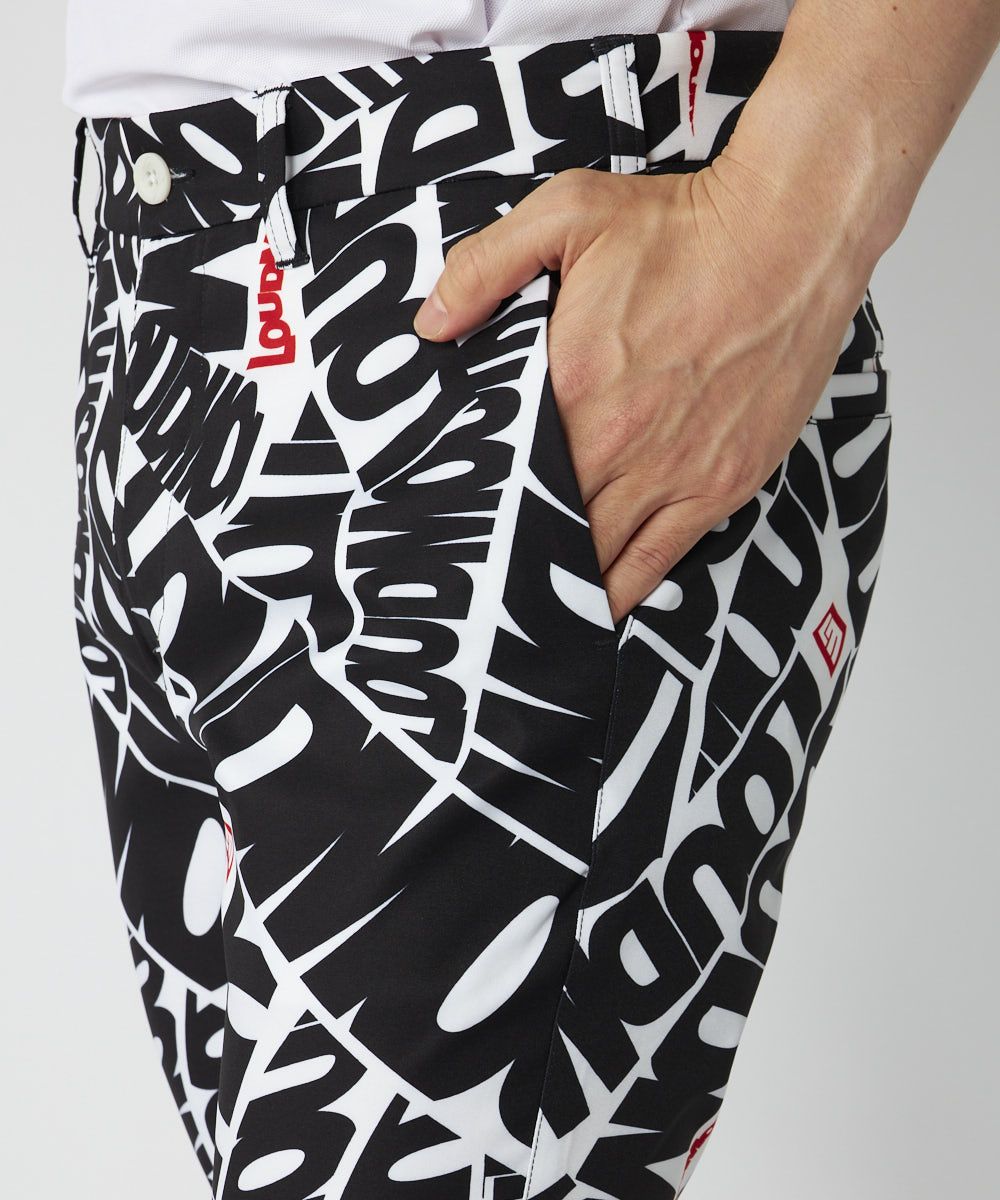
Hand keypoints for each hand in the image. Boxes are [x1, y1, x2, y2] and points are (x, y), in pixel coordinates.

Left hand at [412, 153, 877, 624]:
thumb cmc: (684, 227)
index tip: (450, 528)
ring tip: (519, 615)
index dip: (477, 507)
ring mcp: (676, 471)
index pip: (508, 471)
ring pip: (600, 554)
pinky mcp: (721, 484)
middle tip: (474, 586)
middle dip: (511, 553)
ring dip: (560, 583)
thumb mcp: (568, 214)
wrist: (790, 236)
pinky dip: (623, 591)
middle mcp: (621, 443)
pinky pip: (660, 560)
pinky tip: (595, 612)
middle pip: (548, 524)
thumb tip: (431, 323)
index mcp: (574, 386)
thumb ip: (487, 267)